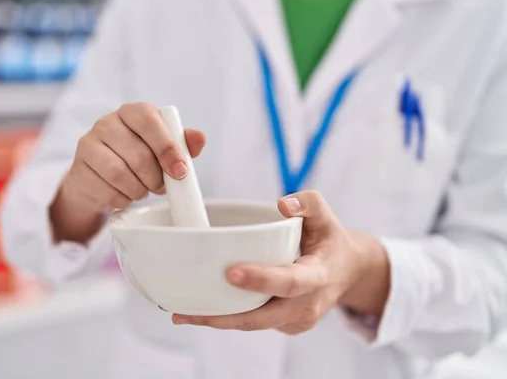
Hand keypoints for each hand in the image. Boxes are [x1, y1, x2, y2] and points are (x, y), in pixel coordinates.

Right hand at [51, 102, 205, 242]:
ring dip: (139, 190)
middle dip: (155, 178)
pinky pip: (105, 190)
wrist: (99, 176)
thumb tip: (199, 138)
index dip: (167, 148)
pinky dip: (122, 199)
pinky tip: (125, 195)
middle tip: (161, 187)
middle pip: (137, 153)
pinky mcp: (78, 169)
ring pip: (119, 173)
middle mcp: (107, 122)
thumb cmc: (137, 157)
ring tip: (143, 190)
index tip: (180, 171)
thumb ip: (183, 143)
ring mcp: (88, 144)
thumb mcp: (163, 148)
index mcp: (132, 112)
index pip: (149, 120)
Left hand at [172, 191, 389, 334]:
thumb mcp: (326, 216)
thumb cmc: (330, 240)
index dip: (261, 279)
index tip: (231, 272)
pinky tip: (202, 309)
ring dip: (219, 321)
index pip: (291, 281)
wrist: (348, 271)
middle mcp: (307, 305)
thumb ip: (308, 203)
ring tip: (182, 313)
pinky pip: (255, 323)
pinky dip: (229, 318)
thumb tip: (282, 204)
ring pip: (254, 325)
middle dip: (224, 316)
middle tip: (186, 311)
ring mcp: (296, 321)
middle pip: (263, 317)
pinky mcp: (285, 326)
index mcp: (319, 275)